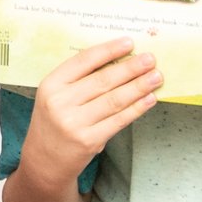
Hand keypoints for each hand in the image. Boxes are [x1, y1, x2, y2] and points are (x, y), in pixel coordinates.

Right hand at [27, 38, 159, 177]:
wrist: (44, 160)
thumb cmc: (54, 121)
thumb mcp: (56, 95)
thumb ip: (79, 79)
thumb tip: (119, 61)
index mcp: (51, 84)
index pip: (84, 61)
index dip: (108, 50)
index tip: (129, 42)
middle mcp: (60, 102)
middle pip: (103, 80)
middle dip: (130, 68)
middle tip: (150, 59)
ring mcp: (75, 123)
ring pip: (114, 100)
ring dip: (139, 87)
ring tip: (156, 77)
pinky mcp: (89, 141)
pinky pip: (119, 120)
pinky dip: (137, 108)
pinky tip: (149, 98)